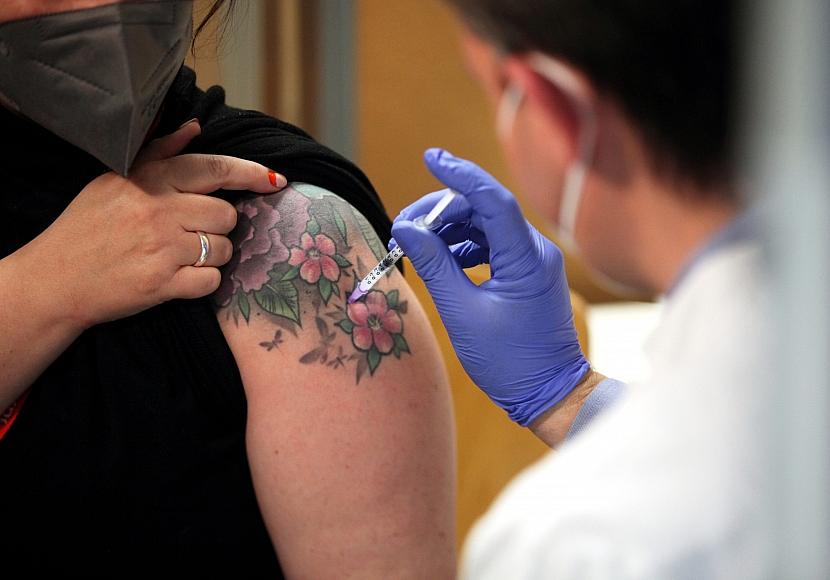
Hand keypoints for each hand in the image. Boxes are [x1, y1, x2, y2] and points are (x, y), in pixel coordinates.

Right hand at [19, 119, 286, 328]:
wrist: (55, 279)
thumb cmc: (88, 226)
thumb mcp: (115, 179)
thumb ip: (160, 153)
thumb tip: (195, 127)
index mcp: (149, 181)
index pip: (214, 169)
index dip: (251, 173)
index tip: (275, 180)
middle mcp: (158, 210)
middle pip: (227, 215)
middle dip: (219, 226)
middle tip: (192, 232)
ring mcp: (162, 249)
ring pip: (223, 249)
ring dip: (212, 256)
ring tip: (181, 256)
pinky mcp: (163, 284)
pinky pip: (212, 281)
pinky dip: (203, 283)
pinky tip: (181, 278)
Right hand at [391, 149, 589, 425]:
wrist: (548, 392)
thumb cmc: (508, 361)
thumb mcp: (462, 313)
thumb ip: (435, 266)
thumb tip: (407, 229)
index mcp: (526, 259)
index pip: (493, 200)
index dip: (460, 175)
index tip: (430, 157)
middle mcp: (536, 252)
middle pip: (486, 210)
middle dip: (443, 211)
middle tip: (405, 226)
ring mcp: (535, 261)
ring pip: (488, 226)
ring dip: (451, 230)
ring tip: (418, 246)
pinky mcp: (528, 272)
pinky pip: (494, 244)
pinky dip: (466, 246)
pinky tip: (443, 260)